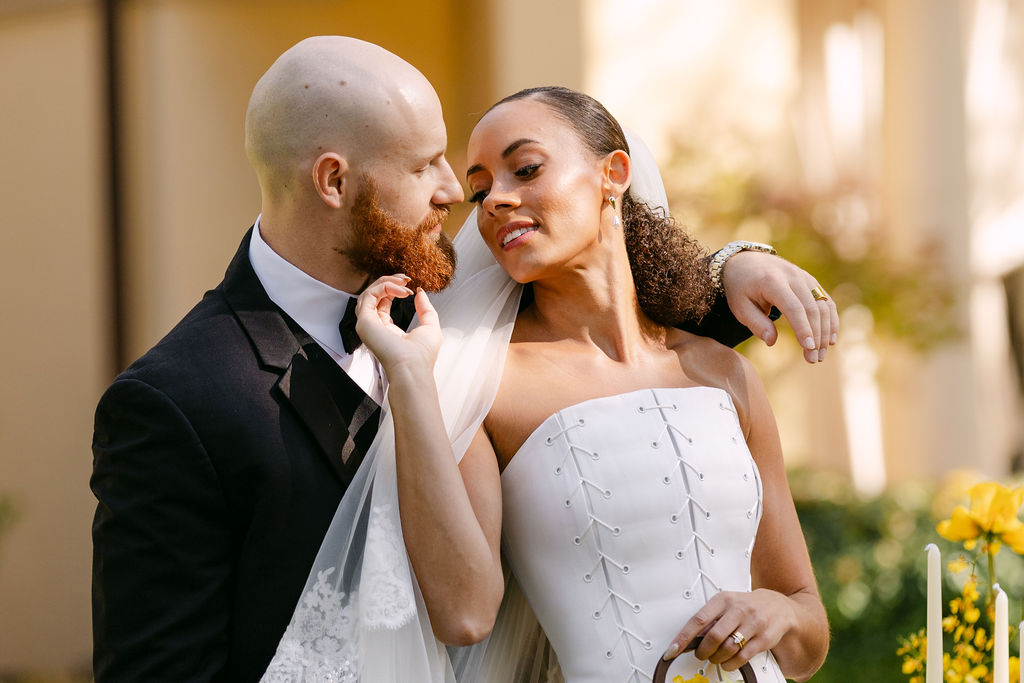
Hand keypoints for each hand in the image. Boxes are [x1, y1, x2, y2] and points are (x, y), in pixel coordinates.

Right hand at [354, 274, 441, 370]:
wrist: (413, 368)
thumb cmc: (422, 357)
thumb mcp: (430, 326)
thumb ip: (425, 309)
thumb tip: (420, 293)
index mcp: (387, 329)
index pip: (382, 303)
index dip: (393, 289)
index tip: (409, 284)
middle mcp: (375, 327)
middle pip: (373, 296)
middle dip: (389, 282)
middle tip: (405, 279)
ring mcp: (368, 324)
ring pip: (368, 294)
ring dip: (386, 283)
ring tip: (403, 283)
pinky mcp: (365, 322)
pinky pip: (368, 296)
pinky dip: (384, 288)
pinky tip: (399, 290)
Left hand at [663, 589, 795, 672]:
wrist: (779, 606)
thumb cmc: (747, 606)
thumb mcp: (727, 604)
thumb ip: (710, 618)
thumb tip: (689, 637)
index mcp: (723, 599)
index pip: (698, 619)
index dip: (683, 637)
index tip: (673, 649)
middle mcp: (738, 609)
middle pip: (713, 636)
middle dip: (703, 651)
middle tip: (700, 655)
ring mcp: (753, 623)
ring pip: (728, 648)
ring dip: (717, 658)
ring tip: (715, 658)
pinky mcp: (764, 638)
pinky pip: (742, 656)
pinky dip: (730, 664)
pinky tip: (727, 663)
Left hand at [721, 251, 838, 363]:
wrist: (745, 261)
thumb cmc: (741, 288)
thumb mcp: (740, 307)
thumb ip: (756, 324)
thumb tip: (772, 342)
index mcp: (772, 281)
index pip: (793, 307)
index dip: (803, 328)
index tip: (808, 348)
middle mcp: (792, 276)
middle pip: (811, 308)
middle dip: (816, 336)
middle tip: (813, 359)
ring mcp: (804, 276)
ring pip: (822, 305)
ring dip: (825, 331)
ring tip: (820, 355)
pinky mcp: (810, 280)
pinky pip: (825, 300)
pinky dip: (831, 320)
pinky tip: (830, 339)